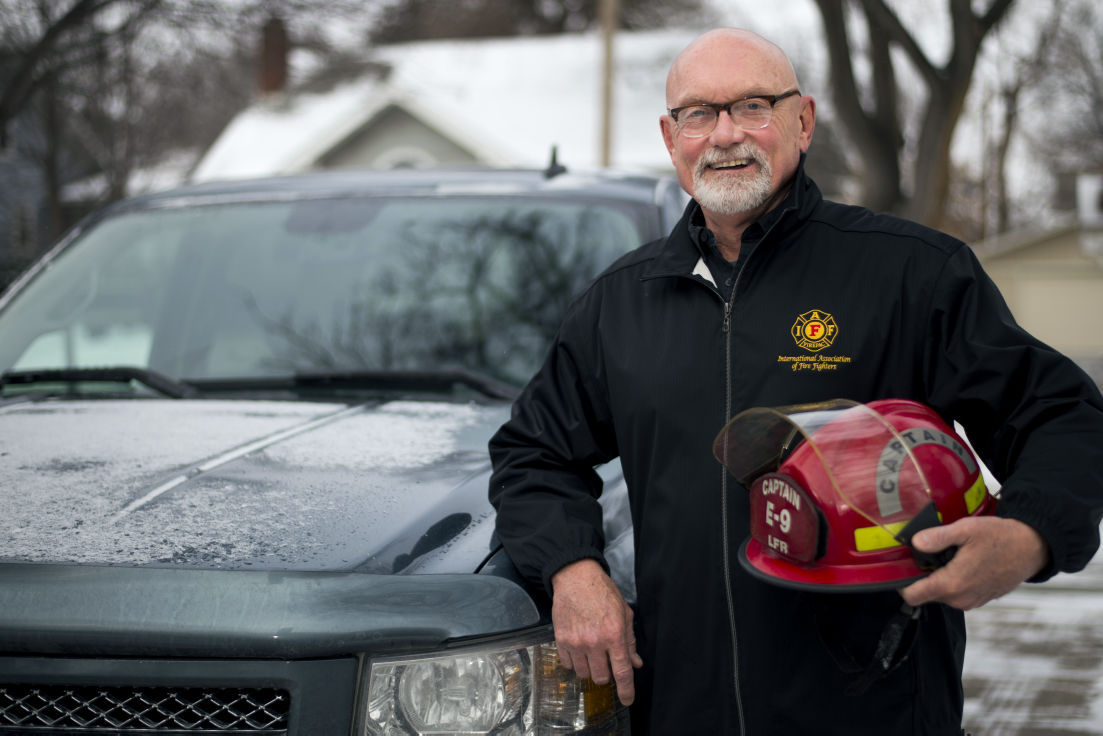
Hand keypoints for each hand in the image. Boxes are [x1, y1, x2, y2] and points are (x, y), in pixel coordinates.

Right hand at [550, 559, 643, 705]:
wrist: (576, 577)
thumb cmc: (602, 592)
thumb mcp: (624, 613)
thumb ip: (630, 641)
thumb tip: (635, 662)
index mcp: (614, 634)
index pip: (622, 672)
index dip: (626, 690)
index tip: (627, 699)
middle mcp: (595, 641)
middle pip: (602, 677)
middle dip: (606, 673)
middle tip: (606, 659)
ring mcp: (576, 642)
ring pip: (584, 673)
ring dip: (590, 668)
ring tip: (591, 651)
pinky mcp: (561, 640)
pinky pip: (568, 664)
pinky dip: (575, 661)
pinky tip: (579, 647)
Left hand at [899, 516, 1048, 609]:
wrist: (1032, 548)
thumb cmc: (1002, 538)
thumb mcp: (966, 529)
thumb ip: (938, 537)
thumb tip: (916, 542)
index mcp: (953, 584)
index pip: (913, 596)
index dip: (901, 583)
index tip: (901, 567)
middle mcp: (960, 598)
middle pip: (925, 593)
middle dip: (922, 576)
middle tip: (927, 554)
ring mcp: (971, 601)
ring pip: (941, 593)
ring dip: (938, 578)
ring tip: (947, 555)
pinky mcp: (980, 599)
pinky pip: (956, 593)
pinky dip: (953, 580)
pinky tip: (960, 561)